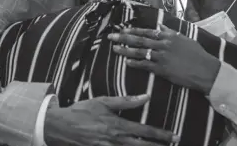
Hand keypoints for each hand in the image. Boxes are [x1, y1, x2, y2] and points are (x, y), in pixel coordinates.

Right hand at [44, 94, 179, 145]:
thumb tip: (146, 96)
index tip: (174, 136)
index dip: (161, 135)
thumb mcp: (103, 102)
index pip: (145, 132)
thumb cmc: (81, 112)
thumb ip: (125, 101)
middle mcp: (116, 141)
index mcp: (118, 126)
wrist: (61, 127)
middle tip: (175, 144)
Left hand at [108, 24, 220, 93]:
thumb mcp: (184, 39)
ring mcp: (162, 57)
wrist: (205, 70)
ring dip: (126, 50)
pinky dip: (135, 63)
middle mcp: (163, 45)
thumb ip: (170, 32)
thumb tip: (160, 26)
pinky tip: (127, 62)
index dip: (133, 31)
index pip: (147, 32)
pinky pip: (145, 65)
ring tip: (115, 49)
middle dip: (124, 38)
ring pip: (140, 52)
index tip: (123, 30)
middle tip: (111, 36)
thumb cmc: (197, 55)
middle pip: (140, 40)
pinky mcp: (162, 69)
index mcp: (169, 36)